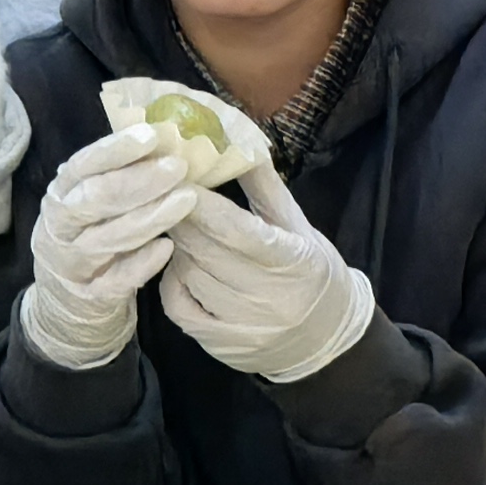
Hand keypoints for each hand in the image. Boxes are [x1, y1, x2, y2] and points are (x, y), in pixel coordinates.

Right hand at [17, 123, 200, 370]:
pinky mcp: (90, 294)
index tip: (152, 135)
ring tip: (188, 199)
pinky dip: (141, 264)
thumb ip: (115, 176)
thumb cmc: (88, 235)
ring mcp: (72, 263)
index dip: (115, 150)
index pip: (83, 166)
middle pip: (93, 201)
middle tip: (178, 167)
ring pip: (107, 239)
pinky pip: (116, 280)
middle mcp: (59, 227)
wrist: (64, 299)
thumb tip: (164, 139)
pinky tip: (167, 247)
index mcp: (60, 195)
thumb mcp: (89, 202)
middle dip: (137, 182)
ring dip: (149, 218)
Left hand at [156, 163, 374, 381]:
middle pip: (205, 251)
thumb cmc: (311, 272)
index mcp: (291, 260)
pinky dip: (171, 281)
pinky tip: (177, 266)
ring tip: (178, 230)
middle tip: (159, 194)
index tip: (176, 177)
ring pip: (188, 275)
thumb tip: (239, 140)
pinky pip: (177, 306)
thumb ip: (266, 187)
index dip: (202, 204)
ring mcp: (240, 323)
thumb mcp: (298, 227)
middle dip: (178, 218)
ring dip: (176, 248)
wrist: (326, 338)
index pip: (237, 230)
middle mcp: (267, 296)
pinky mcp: (218, 344)